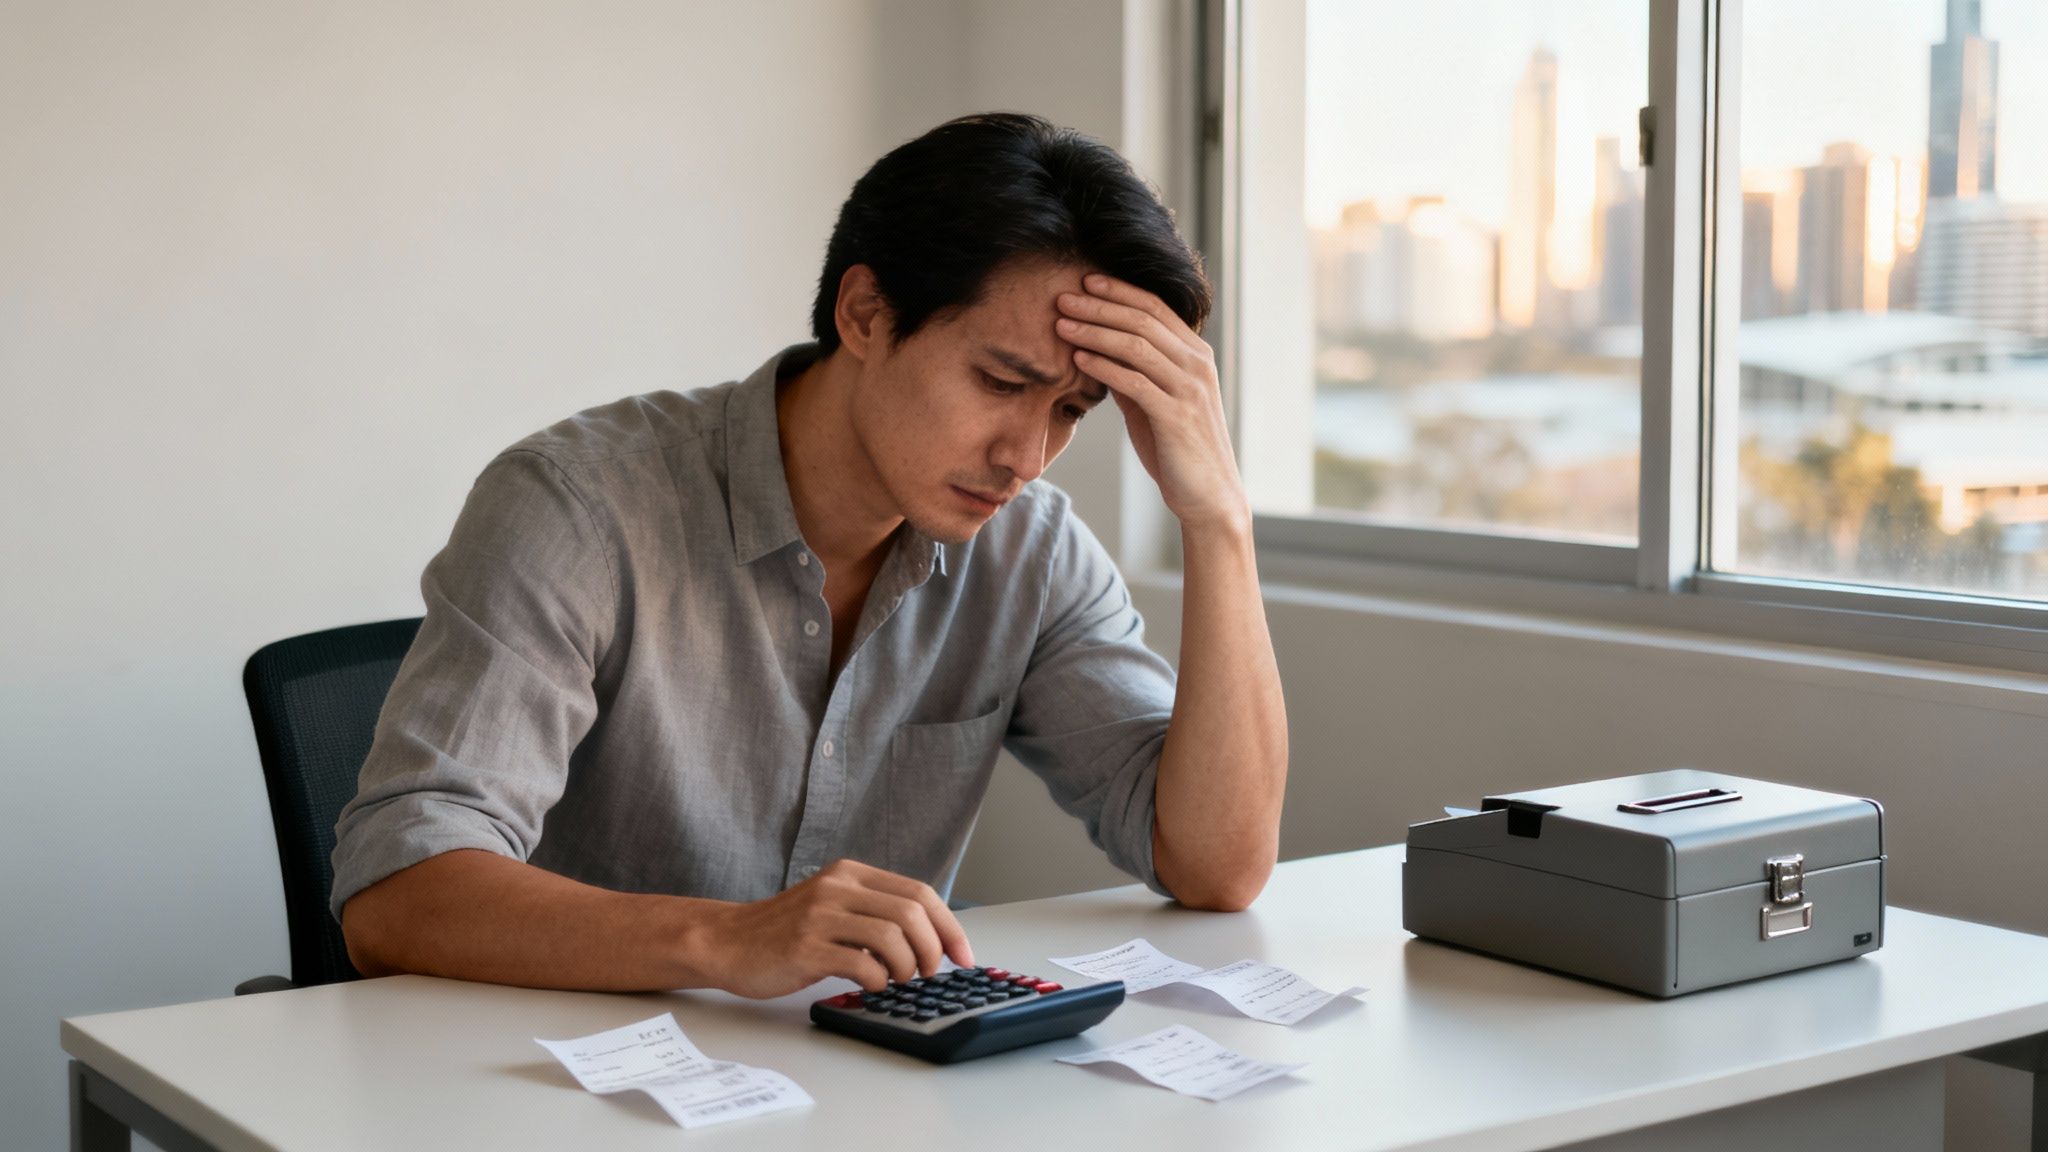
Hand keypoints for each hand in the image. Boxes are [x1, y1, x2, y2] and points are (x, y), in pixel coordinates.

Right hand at [701, 859, 973, 997]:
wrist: (728, 941)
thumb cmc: (785, 931)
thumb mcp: (833, 906)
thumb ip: (874, 912)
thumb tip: (932, 941)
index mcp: (851, 873)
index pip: (919, 893)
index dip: (949, 927)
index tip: (962, 956)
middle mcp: (838, 887)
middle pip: (911, 913)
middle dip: (932, 949)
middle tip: (929, 973)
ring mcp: (820, 916)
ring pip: (891, 937)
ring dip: (905, 967)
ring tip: (896, 980)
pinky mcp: (805, 947)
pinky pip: (861, 963)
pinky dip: (877, 980)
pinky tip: (870, 985)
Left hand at [1055, 274, 1248, 532]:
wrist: (1208, 496)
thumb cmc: (1178, 451)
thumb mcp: (1152, 405)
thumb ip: (1134, 376)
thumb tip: (1099, 352)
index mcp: (1194, 356)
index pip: (1155, 308)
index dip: (1119, 291)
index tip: (1085, 281)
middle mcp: (1196, 365)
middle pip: (1143, 320)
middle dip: (1099, 305)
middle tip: (1063, 296)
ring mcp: (1189, 389)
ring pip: (1137, 345)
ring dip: (1095, 331)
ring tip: (1061, 323)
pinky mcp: (1177, 416)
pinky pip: (1135, 382)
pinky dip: (1104, 366)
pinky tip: (1078, 358)